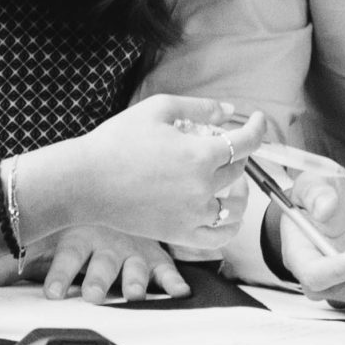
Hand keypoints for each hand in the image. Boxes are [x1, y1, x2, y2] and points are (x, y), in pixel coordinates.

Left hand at [0, 225, 188, 301]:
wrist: (111, 180)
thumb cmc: (72, 218)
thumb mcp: (40, 236)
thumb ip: (4, 262)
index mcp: (77, 236)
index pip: (66, 257)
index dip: (59, 276)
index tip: (51, 293)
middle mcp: (105, 241)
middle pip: (101, 264)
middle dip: (98, 280)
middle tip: (92, 295)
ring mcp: (132, 245)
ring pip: (135, 265)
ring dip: (136, 279)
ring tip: (136, 293)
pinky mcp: (154, 250)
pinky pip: (168, 266)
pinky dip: (174, 279)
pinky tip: (179, 291)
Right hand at [43, 95, 265, 248]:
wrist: (85, 181)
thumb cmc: (116, 141)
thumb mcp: (158, 109)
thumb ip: (199, 107)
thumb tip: (230, 111)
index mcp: (199, 154)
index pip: (246, 142)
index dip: (258, 128)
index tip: (259, 120)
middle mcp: (201, 187)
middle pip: (239, 169)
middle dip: (237, 152)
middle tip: (222, 144)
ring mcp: (192, 214)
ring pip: (235, 205)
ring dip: (239, 189)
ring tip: (229, 179)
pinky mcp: (179, 234)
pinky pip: (219, 237)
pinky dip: (231, 225)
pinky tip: (227, 212)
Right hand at [267, 165, 344, 313]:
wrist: (339, 207)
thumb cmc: (321, 194)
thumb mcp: (316, 182)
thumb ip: (316, 193)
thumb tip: (324, 207)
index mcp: (300, 253)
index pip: (314, 272)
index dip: (339, 269)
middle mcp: (319, 276)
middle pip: (342, 293)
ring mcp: (342, 284)